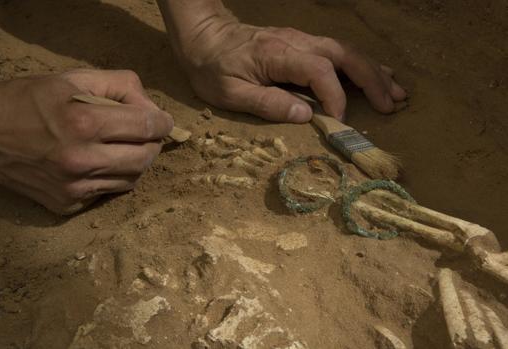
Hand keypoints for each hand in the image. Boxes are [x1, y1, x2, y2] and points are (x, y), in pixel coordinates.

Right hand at [0, 69, 172, 213]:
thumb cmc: (28, 101)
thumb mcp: (73, 79)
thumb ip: (119, 86)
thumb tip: (152, 109)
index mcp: (84, 123)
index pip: (147, 127)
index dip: (162, 122)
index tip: (163, 121)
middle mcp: (81, 160)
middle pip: (145, 158)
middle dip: (152, 144)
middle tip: (145, 135)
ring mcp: (74, 187)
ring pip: (132, 180)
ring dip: (135, 162)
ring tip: (121, 147)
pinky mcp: (67, 204)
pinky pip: (108, 193)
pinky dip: (112, 177)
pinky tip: (98, 163)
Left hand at [174, 17, 405, 122]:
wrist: (204, 36)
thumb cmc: (212, 67)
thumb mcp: (230, 93)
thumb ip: (267, 103)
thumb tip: (304, 116)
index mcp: (279, 56)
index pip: (319, 72)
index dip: (335, 96)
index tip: (339, 121)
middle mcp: (297, 43)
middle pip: (344, 56)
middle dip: (372, 80)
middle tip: (393, 104)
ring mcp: (301, 41)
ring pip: (346, 51)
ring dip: (373, 71)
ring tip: (397, 92)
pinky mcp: (301, 44)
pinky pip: (338, 52)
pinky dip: (360, 65)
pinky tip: (376, 74)